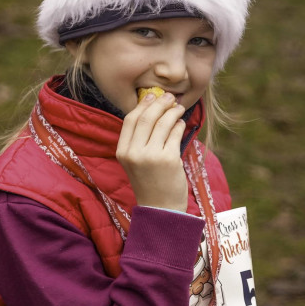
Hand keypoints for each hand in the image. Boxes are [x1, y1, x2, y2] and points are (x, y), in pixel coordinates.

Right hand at [116, 90, 187, 211]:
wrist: (160, 209)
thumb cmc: (149, 182)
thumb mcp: (135, 161)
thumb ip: (139, 139)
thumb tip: (151, 108)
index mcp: (122, 152)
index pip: (130, 119)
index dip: (142, 105)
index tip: (152, 96)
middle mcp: (134, 153)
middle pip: (146, 117)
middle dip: (160, 103)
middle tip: (169, 97)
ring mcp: (151, 156)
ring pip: (163, 123)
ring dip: (173, 111)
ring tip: (178, 108)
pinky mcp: (169, 159)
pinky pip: (175, 133)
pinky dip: (180, 125)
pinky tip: (182, 123)